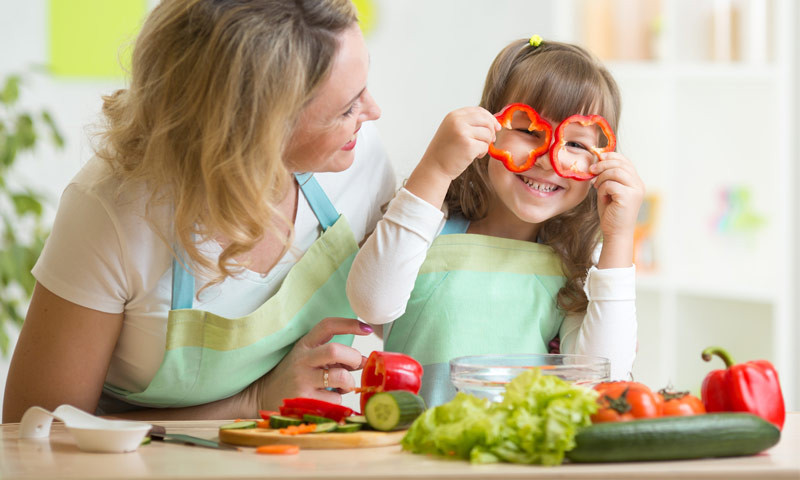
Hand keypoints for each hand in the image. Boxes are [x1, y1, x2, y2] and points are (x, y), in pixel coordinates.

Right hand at [246, 317, 372, 410]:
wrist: (263, 396)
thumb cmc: (293, 376)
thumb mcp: (307, 358)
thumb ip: (332, 356)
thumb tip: (363, 361)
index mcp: (304, 345)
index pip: (327, 326)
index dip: (349, 324)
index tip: (367, 329)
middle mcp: (302, 360)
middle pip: (335, 350)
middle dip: (353, 357)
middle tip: (357, 364)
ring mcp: (302, 380)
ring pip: (340, 377)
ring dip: (349, 383)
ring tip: (343, 386)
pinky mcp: (304, 400)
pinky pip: (335, 399)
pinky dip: (338, 400)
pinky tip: (327, 399)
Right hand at [421, 106, 501, 180]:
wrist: (434, 168)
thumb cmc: (445, 152)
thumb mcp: (452, 130)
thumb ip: (468, 123)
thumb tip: (494, 123)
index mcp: (453, 116)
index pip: (478, 110)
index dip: (490, 118)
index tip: (495, 127)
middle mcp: (457, 121)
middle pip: (486, 120)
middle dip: (491, 131)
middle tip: (490, 140)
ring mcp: (463, 132)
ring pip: (487, 134)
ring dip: (486, 144)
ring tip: (476, 151)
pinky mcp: (468, 145)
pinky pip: (485, 146)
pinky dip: (482, 153)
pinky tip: (474, 156)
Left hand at [589, 152, 644, 267]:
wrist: (615, 233)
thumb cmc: (610, 212)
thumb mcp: (608, 190)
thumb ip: (607, 176)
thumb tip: (598, 158)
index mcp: (635, 181)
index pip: (625, 160)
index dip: (610, 156)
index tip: (597, 158)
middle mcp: (639, 184)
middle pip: (620, 163)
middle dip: (603, 165)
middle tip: (591, 171)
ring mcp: (636, 190)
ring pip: (616, 172)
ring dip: (602, 178)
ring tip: (597, 187)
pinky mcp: (629, 197)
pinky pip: (611, 184)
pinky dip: (603, 190)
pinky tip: (603, 198)